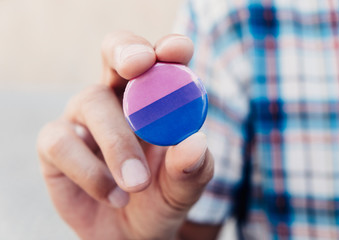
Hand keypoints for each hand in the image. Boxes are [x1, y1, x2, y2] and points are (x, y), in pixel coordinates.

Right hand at [37, 31, 217, 239]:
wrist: (130, 233)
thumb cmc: (160, 199)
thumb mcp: (183, 187)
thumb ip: (192, 168)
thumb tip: (194, 143)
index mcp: (155, 99)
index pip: (160, 61)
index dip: (168, 49)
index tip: (175, 52)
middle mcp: (118, 99)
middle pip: (115, 53)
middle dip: (126, 51)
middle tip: (138, 64)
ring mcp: (84, 118)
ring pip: (91, 101)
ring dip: (117, 142)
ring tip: (136, 183)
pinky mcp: (56, 144)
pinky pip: (61, 142)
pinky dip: (90, 172)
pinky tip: (113, 195)